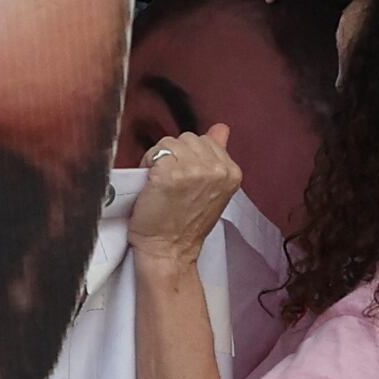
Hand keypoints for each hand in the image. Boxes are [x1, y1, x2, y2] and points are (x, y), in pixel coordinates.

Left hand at [130, 127, 239, 264]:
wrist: (169, 250)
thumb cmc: (186, 224)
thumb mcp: (213, 188)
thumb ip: (218, 154)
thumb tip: (222, 128)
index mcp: (232, 171)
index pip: (205, 141)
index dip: (188, 157)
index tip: (184, 179)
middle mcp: (217, 169)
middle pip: (187, 139)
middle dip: (175, 155)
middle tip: (171, 182)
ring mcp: (194, 171)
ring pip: (169, 143)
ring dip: (159, 159)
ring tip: (160, 183)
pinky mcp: (170, 174)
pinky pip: (154, 153)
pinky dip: (147, 166)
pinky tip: (151, 185)